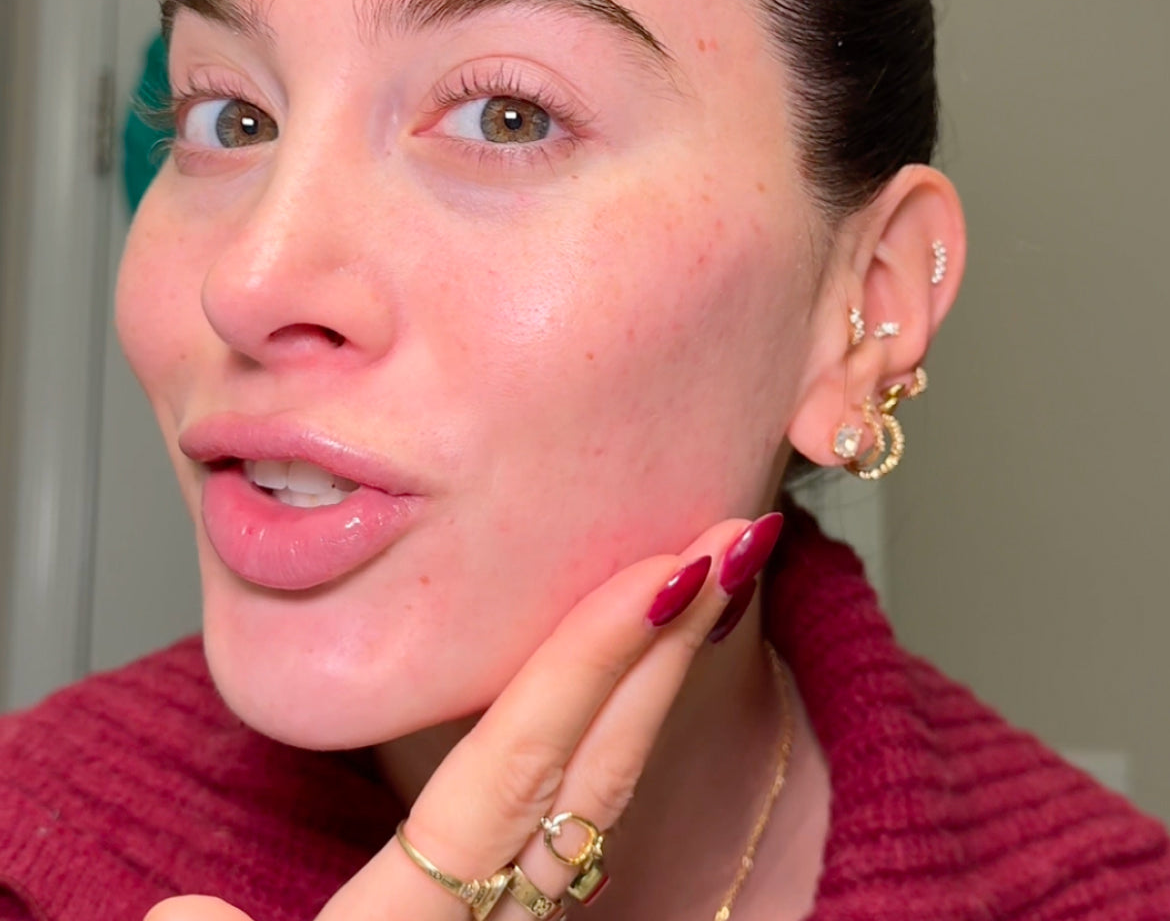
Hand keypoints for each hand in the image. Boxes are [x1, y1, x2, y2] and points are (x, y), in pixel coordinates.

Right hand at [146, 513, 780, 920]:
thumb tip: (183, 917)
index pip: (516, 769)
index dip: (588, 663)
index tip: (658, 577)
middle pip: (592, 764)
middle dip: (665, 642)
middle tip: (731, 541)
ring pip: (605, 789)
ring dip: (661, 678)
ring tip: (710, 583)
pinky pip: (588, 817)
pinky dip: (628, 734)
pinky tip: (646, 681)